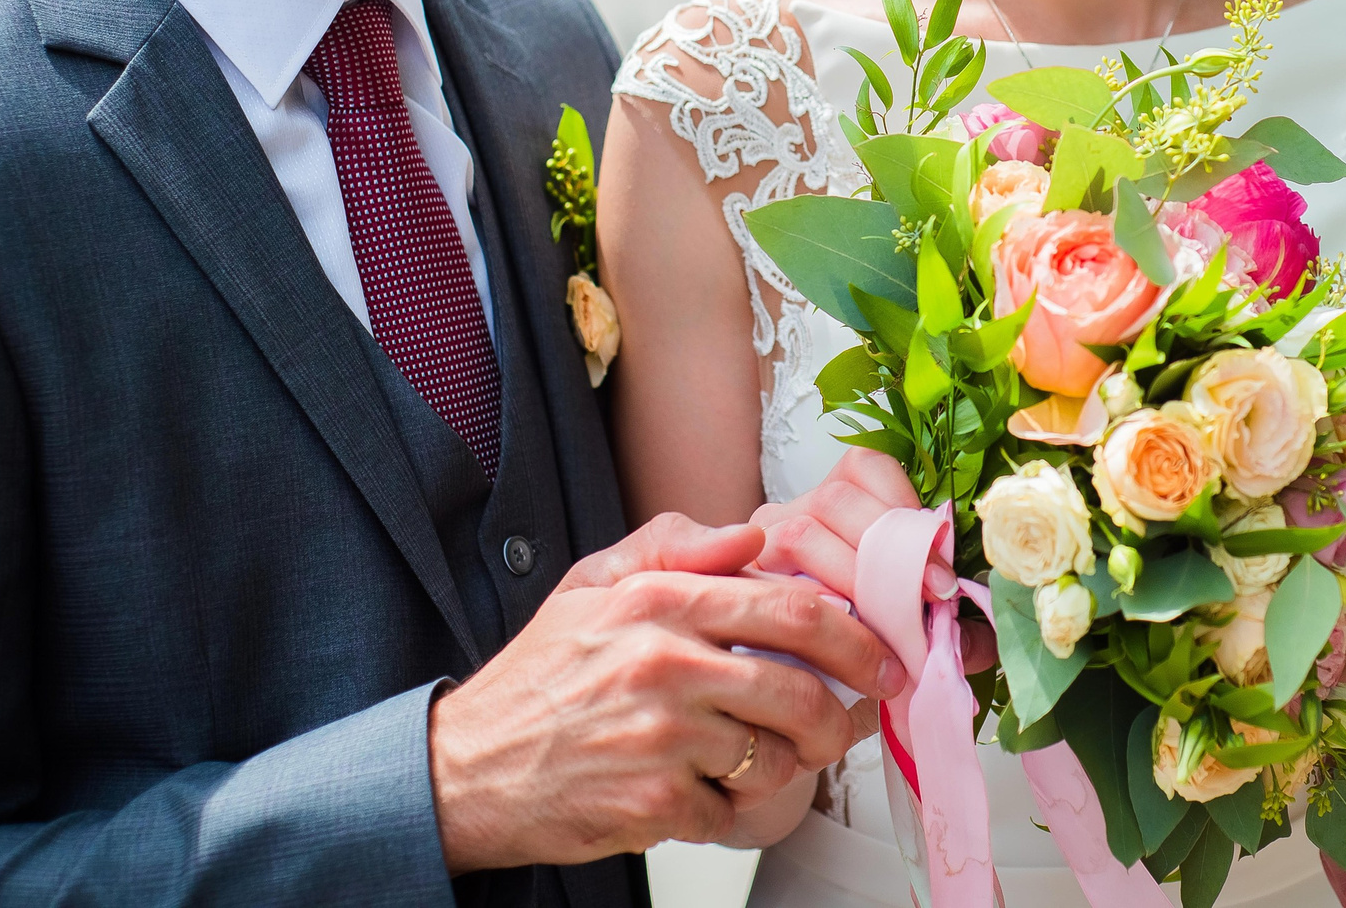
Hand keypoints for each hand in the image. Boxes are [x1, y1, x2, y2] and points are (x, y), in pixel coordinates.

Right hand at [430, 513, 902, 872]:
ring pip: (775, 756)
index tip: (879, 656)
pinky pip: (732, 810)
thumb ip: (674, 547)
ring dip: (785, 764)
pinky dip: (729, 808)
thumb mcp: (592, 585)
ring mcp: (661, 738)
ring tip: (763, 755)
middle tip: (852, 719)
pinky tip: (703, 790)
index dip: (854, 635)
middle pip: (801, 690)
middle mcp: (665, 665)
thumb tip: (752, 536)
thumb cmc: (538, 680)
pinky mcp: (654, 804)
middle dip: (842, 713)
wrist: (466, 769)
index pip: (791, 607)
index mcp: (659, 602)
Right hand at [752, 449, 993, 672]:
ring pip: (802, 534)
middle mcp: (790, 512)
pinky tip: (841, 645)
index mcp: (835, 502)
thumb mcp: (903, 629)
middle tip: (930, 599)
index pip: (867, 466)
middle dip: (890, 547)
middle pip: (837, 498)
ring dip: (855, 578)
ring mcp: (757, 544)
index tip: (941, 568)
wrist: (779, 698)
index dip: (906, 506)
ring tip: (890, 626)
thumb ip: (940, 625)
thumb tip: (979, 632)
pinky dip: (814, 611)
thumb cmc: (847, 652)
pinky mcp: (734, 582)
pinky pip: (770, 584)